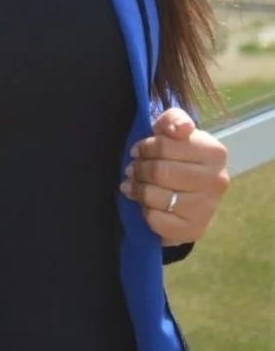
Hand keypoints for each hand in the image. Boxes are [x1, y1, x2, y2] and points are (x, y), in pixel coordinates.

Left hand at [120, 107, 229, 245]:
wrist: (188, 192)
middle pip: (160, 172)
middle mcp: (218, 181)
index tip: (136, 151)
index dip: (145, 147)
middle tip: (131, 169)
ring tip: (133, 185)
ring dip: (138, 189)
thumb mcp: (172, 130)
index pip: (165, 145)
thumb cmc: (177, 155)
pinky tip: (145, 205)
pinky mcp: (195, 230)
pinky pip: (156, 220)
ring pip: (156, 196)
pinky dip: (145, 211)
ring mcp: (208, 208)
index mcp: (215, 152)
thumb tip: (181, 129)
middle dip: (139, 169)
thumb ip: (174, 120)